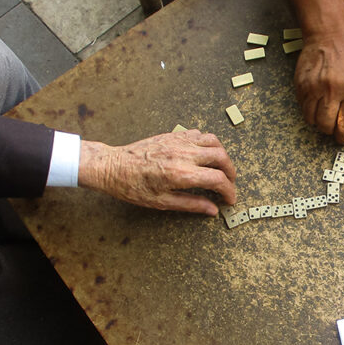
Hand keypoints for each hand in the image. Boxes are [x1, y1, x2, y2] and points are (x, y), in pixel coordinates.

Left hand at [78, 130, 235, 213]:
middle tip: (229, 184)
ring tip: (220, 168)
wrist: (112, 166)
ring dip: (222, 156)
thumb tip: (212, 210)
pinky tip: (203, 155)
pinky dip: (208, 144)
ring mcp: (178, 142)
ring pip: (213, 142)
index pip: (217, 180)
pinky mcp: (173, 135)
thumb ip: (191, 205)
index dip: (229, 191)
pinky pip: (199, 134)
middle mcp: (183, 155)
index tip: (229, 199)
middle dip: (231, 173)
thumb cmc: (132, 187)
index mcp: (180, 174)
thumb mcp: (161, 202)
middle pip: (221, 158)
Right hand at [293, 25, 343, 143]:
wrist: (329, 32)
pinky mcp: (301, 84)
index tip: (341, 139)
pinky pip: (302, 106)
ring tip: (322, 116)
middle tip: (331, 128)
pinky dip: (308, 110)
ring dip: (317, 122)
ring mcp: (315, 87)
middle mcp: (334, 90)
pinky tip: (314, 103)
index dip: (343, 135)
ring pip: (312, 119)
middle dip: (329, 130)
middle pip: (326, 125)